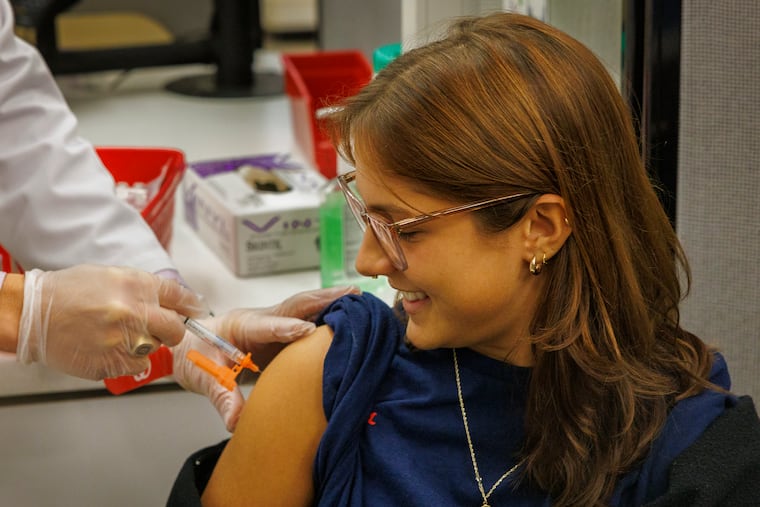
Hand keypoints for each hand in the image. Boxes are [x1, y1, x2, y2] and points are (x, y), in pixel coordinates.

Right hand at [16, 265, 204, 379]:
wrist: (34, 312)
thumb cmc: (70, 292)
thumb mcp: (112, 276)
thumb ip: (144, 289)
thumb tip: (176, 300)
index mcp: (136, 285)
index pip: (179, 296)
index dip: (191, 306)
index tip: (197, 312)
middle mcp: (133, 311)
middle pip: (176, 329)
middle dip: (174, 331)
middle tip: (162, 330)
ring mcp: (122, 340)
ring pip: (155, 349)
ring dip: (145, 344)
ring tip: (119, 335)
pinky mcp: (110, 363)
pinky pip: (135, 365)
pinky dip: (128, 360)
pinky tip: (108, 348)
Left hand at [172, 285, 359, 430]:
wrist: (189, 345)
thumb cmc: (195, 356)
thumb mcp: (204, 377)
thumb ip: (222, 396)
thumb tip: (236, 421)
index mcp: (241, 326)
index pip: (267, 326)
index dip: (288, 328)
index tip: (310, 330)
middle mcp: (261, 318)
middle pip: (294, 306)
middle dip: (323, 300)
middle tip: (351, 295)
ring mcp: (273, 321)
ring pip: (303, 308)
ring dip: (330, 302)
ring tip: (359, 300)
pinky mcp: (281, 330)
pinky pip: (306, 318)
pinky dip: (328, 313)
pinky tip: (349, 315)